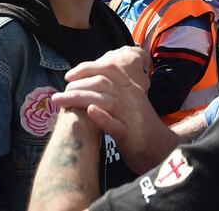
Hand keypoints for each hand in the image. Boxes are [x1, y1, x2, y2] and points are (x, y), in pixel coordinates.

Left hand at [51, 46, 176, 173]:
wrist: (161, 149)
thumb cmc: (139, 127)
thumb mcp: (130, 103)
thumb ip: (115, 92)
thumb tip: (90, 84)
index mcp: (132, 89)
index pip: (109, 68)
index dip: (86, 68)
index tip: (68, 76)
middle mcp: (132, 98)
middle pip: (102, 83)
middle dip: (76, 86)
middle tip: (57, 95)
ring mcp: (131, 116)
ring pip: (104, 101)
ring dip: (79, 99)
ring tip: (60, 102)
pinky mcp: (130, 135)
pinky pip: (115, 124)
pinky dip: (102, 117)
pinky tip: (90, 112)